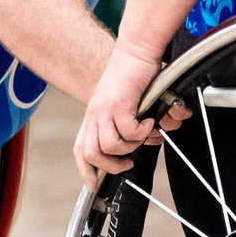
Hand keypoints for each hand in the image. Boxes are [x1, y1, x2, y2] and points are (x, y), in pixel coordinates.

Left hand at [76, 43, 187, 185]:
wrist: (136, 50)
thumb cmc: (134, 74)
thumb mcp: (128, 104)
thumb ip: (136, 124)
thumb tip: (154, 138)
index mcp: (93, 116)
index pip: (81, 150)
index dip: (85, 171)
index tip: (92, 186)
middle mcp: (94, 114)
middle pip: (91, 154)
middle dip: (111, 165)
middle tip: (129, 161)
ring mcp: (104, 109)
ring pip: (109, 146)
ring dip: (130, 147)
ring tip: (143, 135)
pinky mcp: (118, 104)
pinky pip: (128, 131)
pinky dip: (142, 131)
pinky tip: (150, 121)